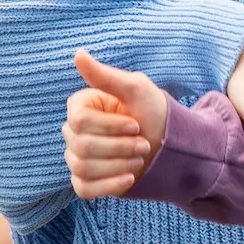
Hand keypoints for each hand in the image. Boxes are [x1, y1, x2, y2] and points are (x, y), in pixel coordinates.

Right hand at [65, 50, 169, 198]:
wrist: (169, 146)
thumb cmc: (153, 113)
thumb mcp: (136, 89)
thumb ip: (106, 75)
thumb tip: (78, 54)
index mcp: (81, 107)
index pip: (78, 121)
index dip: (110, 125)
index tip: (135, 124)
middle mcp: (74, 132)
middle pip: (82, 145)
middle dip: (120, 147)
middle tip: (143, 143)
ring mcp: (77, 157)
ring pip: (83, 167)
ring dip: (119, 164)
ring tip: (140, 158)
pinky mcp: (86, 181)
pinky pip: (84, 189)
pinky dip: (110, 185)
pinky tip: (130, 178)